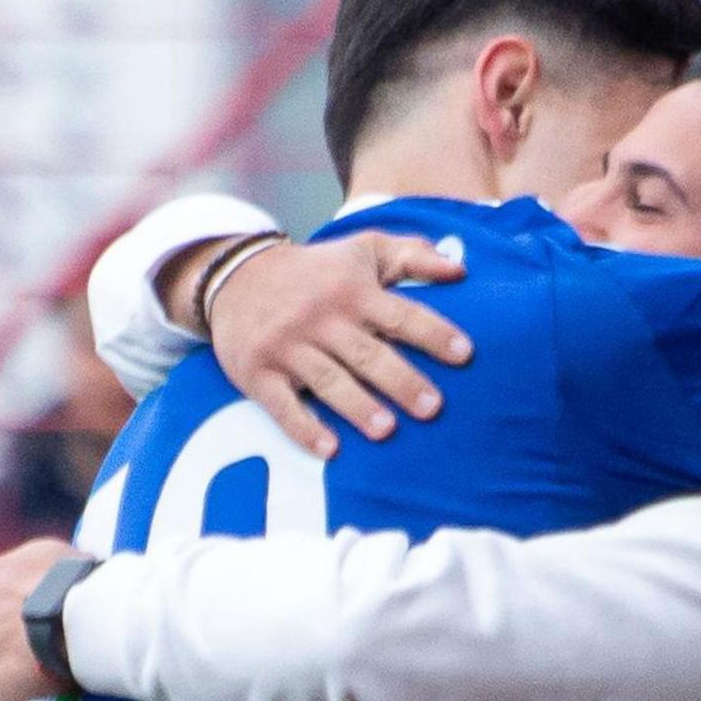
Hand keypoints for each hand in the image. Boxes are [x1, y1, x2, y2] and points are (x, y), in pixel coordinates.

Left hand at [0, 539, 83, 700]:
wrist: (76, 622)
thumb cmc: (74, 584)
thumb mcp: (58, 553)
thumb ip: (39, 564)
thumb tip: (50, 573)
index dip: (17, 610)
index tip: (37, 621)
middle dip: (4, 640)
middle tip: (38, 650)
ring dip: (5, 670)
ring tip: (37, 677)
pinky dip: (8, 697)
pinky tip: (33, 694)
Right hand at [209, 232, 472, 456]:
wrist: (236, 276)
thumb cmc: (317, 271)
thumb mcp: (363, 250)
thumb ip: (413, 256)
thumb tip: (461, 271)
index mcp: (352, 291)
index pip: (400, 314)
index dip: (432, 333)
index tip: (464, 354)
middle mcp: (321, 319)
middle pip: (367, 353)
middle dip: (401, 380)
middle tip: (433, 408)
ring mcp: (288, 347)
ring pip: (328, 381)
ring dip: (358, 406)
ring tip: (386, 430)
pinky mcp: (259, 373)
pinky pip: (283, 405)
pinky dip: (304, 428)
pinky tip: (330, 450)